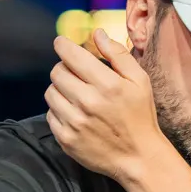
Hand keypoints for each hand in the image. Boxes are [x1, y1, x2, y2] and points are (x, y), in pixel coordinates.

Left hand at [46, 29, 167, 182]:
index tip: (62, 43)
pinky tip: (75, 114)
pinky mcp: (66, 139)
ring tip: (76, 95)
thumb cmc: (140, 117)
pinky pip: (50, 115)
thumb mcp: (140, 81)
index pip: (71, 55)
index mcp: (107, 84)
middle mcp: (88, 102)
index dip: (63, 45)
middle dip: (64, 68)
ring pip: (50, 92)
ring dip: (60, 89)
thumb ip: (118, 54)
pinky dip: (59, 111)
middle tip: (76, 74)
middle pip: (56, 72)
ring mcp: (75, 122)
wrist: (139, 158)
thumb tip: (97, 33)